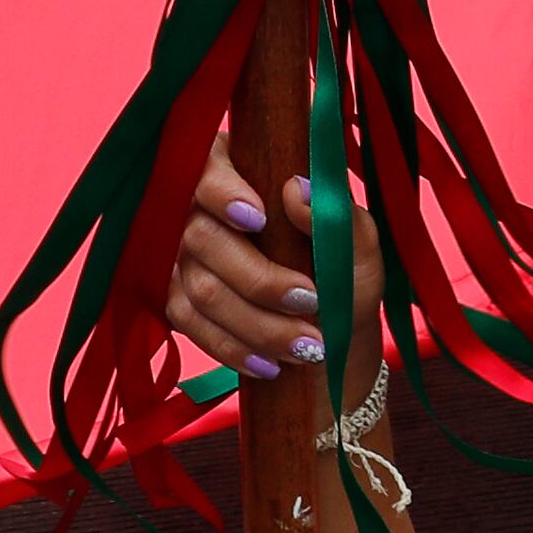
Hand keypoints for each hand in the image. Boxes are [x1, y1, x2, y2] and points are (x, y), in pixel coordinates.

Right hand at [163, 126, 376, 379]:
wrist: (333, 328)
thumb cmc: (344, 269)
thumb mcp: (356, 241)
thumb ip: (333, 212)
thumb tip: (297, 189)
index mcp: (236, 169)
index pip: (208, 168)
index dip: (224, 193)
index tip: (259, 219)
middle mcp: (195, 208)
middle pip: (202, 237)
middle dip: (260, 279)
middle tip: (312, 301)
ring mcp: (179, 256)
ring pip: (200, 289)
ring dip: (256, 324)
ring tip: (307, 347)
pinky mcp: (176, 300)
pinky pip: (191, 325)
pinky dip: (233, 348)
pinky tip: (269, 363)